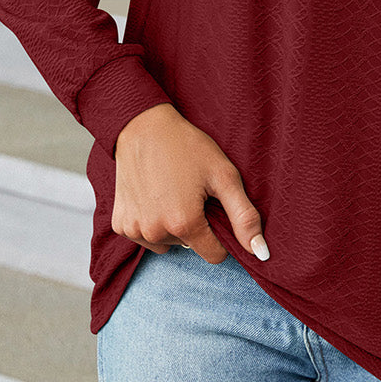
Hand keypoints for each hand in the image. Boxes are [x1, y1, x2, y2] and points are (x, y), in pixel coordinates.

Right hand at [111, 103, 269, 265]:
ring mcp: (134, 229)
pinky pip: (144, 237)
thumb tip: (261, 254)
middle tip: (191, 192)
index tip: (213, 209)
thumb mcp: (224, 175)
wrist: (143, 126)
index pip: (214, 255)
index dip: (220, 234)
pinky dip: (150, 222)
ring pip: (167, 243)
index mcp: (184, 223)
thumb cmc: (187, 147)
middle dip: (195, 225)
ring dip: (171, 226)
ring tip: (171, 192)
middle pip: (189, 246)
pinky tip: (152, 196)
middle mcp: (156, 232)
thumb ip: (244, 217)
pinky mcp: (119, 224)